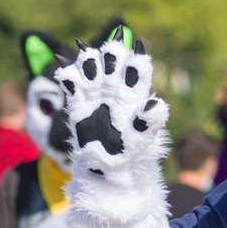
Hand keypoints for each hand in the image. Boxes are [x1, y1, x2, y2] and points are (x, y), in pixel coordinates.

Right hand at [59, 31, 168, 190]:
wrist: (105, 171)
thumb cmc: (128, 157)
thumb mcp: (140, 142)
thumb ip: (148, 122)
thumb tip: (157, 104)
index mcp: (135, 96)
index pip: (137, 69)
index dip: (135, 61)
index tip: (134, 61)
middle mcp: (116, 90)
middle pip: (113, 60)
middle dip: (111, 55)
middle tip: (108, 63)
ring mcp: (96, 94)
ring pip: (92, 65)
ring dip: (89, 62)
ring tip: (90, 72)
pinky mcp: (77, 102)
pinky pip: (72, 81)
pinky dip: (69, 76)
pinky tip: (70, 81)